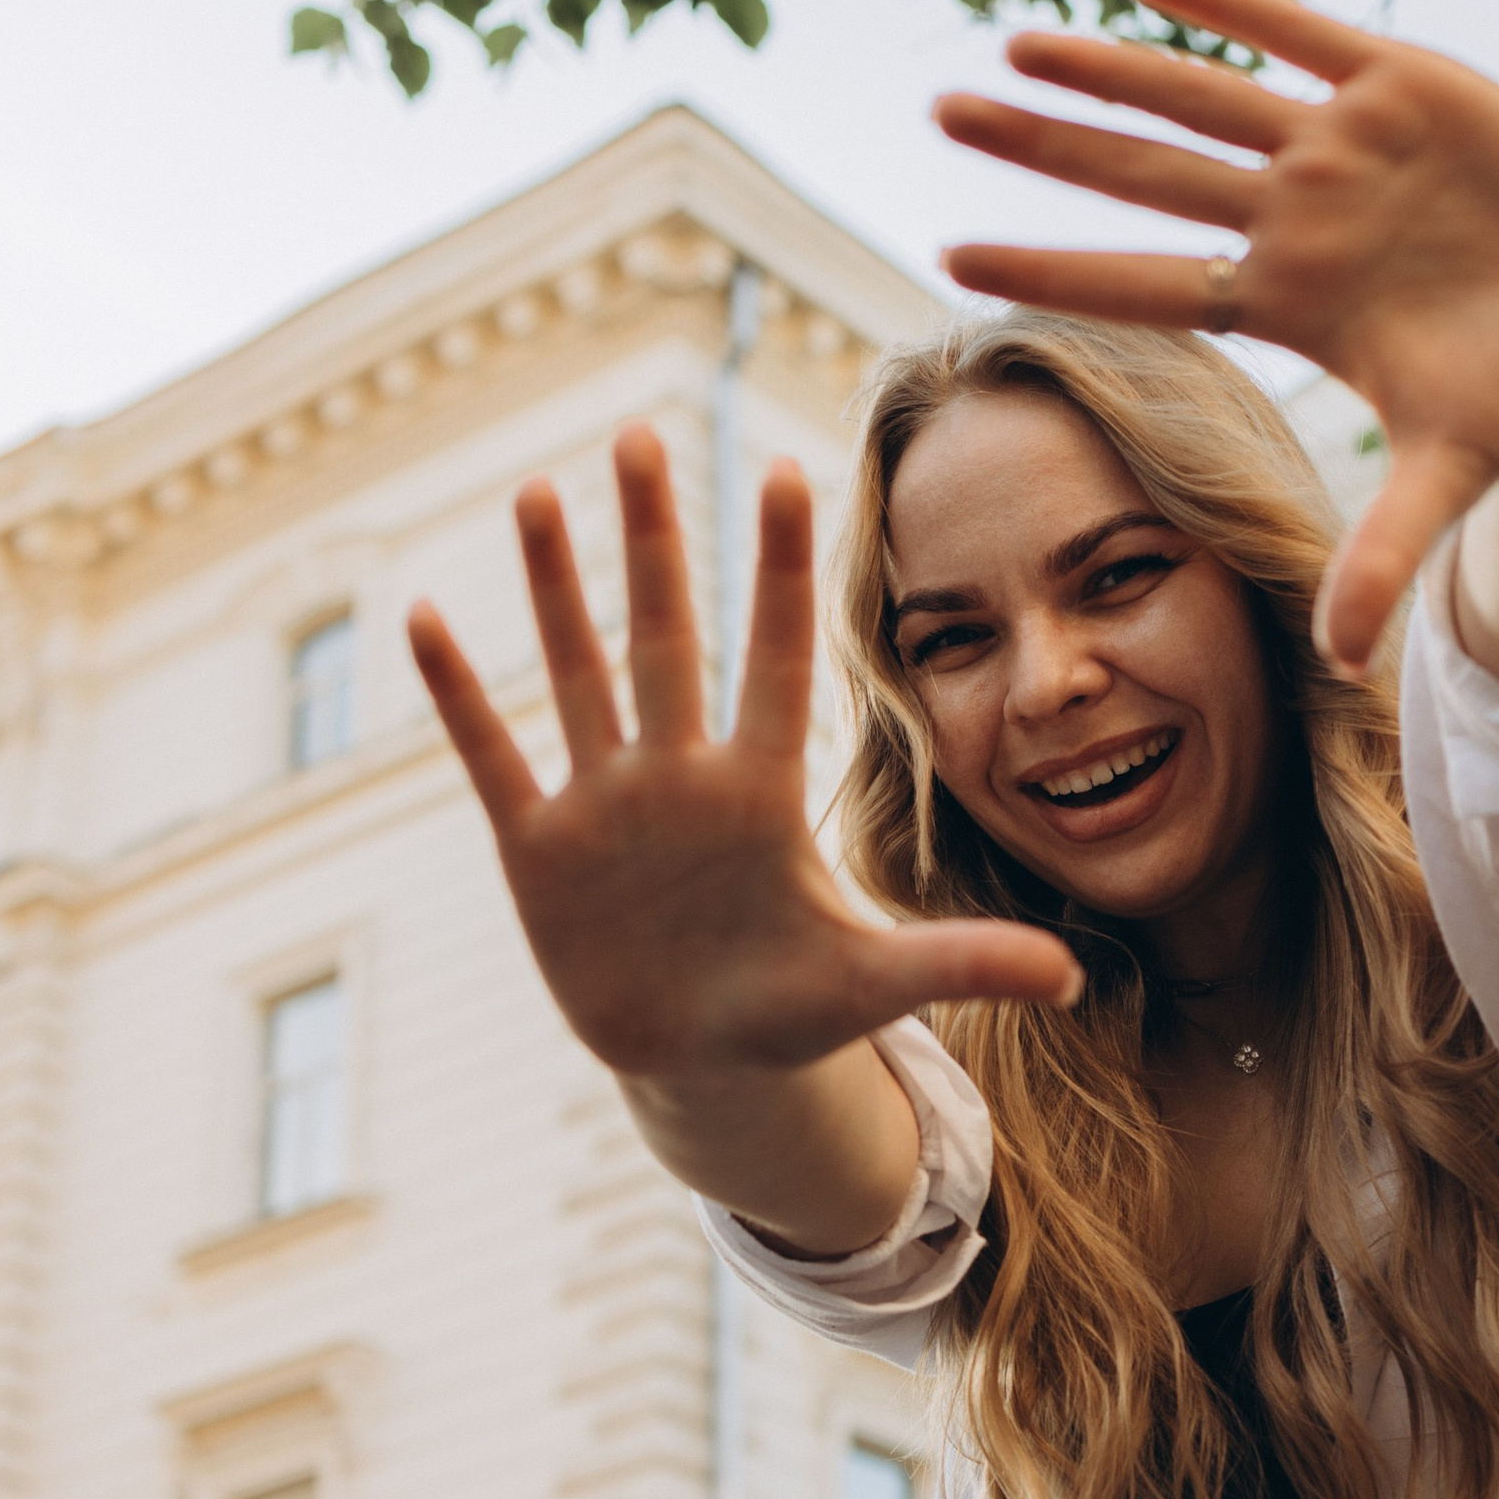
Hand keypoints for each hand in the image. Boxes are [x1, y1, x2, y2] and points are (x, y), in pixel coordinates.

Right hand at [409, 430, 1079, 1220]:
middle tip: (642, 433)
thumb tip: (1076, 981)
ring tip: (540, 490)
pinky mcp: (541, 852)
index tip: (789, 469)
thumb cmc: (792, 1012)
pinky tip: (422, 618)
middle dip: (656, 540)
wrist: (703, 1065)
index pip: (778, 657)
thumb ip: (962, 964)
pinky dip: (459, 696)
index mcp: (761, 791)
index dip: (781, 571)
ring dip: (554, 587)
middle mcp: (681, 776)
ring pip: (579, 671)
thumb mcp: (873, 989)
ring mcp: (606, 805)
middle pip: (666, 635)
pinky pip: (495, 756)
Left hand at [933, 0, 1498, 674]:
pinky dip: (1227, 6)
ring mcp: (1341, 146)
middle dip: (1044, 142)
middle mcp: (1294, 217)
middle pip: (1143, 174)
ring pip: (1200, 95)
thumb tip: (1342, 663)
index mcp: (1286, 300)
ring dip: (1110, 69)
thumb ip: (1386, 553)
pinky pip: (1298, 32)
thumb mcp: (1448, 474)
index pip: (1143, 285)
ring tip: (1014, 39)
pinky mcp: (1403, 83)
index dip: (1050, 268)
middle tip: (939, 110)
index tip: (946, 259)